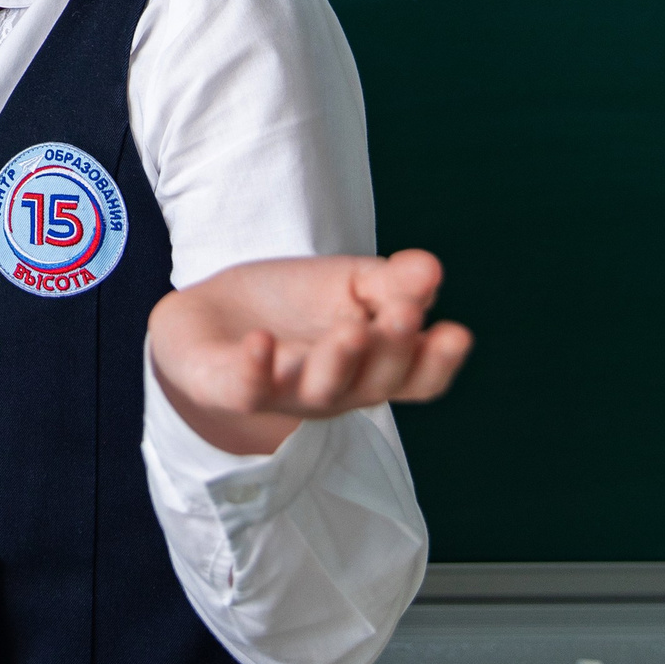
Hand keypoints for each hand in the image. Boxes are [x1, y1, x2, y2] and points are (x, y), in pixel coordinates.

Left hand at [147, 251, 471, 455]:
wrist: (208, 318)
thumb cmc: (293, 305)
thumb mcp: (349, 283)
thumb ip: (390, 282)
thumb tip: (431, 270)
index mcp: (372, 367)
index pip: (417, 378)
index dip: (437, 362)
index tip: (455, 333)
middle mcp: (336, 389)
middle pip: (375, 382)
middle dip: (392, 347)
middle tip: (403, 312)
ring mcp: (285, 393)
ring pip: (320, 390)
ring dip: (338, 361)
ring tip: (351, 331)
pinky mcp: (232, 389)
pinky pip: (246, 388)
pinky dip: (255, 367)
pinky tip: (262, 342)